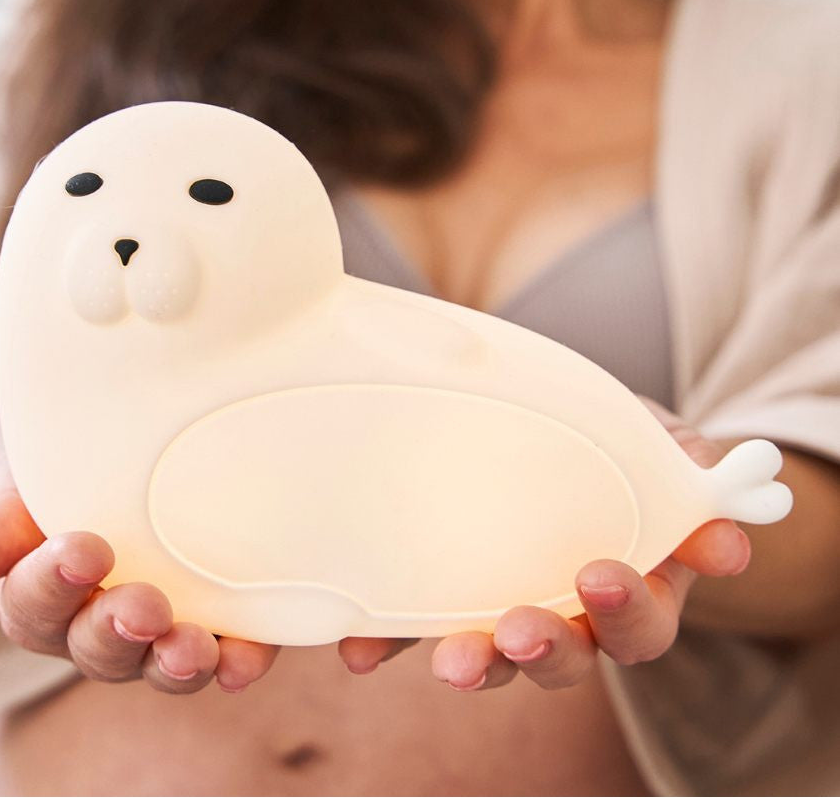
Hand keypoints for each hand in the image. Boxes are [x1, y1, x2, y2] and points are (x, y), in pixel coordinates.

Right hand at [0, 392, 279, 693]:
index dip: (54, 584)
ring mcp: (159, 630)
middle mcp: (96, 624)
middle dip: (117, 631)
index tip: (84, 549)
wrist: (129, 448)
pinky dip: (238, 660)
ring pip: (158, 664)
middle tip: (143, 608)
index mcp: (42, 594)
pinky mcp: (220, 622)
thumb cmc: (69, 470)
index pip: (36, 604)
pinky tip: (245, 660)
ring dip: (174, 662)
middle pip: (98, 648)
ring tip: (192, 647)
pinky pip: (229, 652)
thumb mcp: (30, 483)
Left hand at [338, 396, 751, 690]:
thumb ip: (686, 475)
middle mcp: (570, 613)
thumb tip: (727, 540)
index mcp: (631, 583)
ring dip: (473, 660)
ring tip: (446, 659)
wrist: (565, 426)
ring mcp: (505, 606)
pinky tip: (359, 647)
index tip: (599, 578)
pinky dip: (390, 640)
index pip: (641, 623)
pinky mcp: (446, 592)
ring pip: (495, 655)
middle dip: (545, 648)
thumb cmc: (622, 439)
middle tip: (520, 631)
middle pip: (568, 658)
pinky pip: (418, 624)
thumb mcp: (657, 442)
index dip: (627, 612)